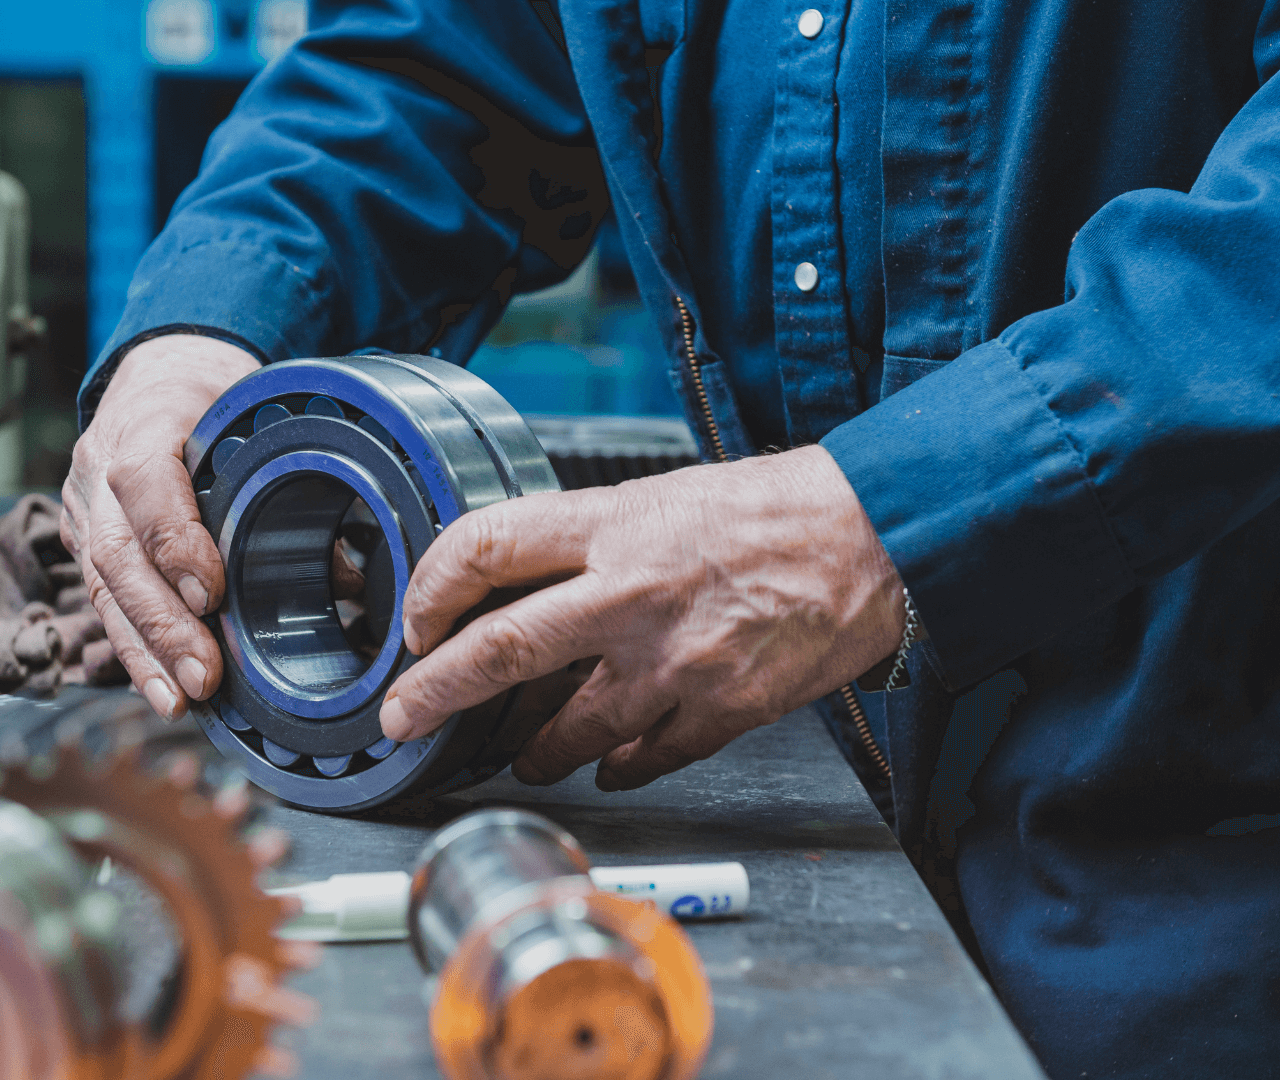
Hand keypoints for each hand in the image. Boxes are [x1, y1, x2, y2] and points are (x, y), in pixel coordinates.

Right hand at [62, 335, 260, 717]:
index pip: (146, 481)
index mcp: (146, 421)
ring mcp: (82, 506)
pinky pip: (99, 602)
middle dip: (164, 624)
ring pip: (102, 588)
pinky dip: (134, 651)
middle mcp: (99, 468)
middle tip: (205, 675)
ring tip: (180, 700)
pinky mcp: (80, 539)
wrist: (156, 376)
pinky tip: (162, 691)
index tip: (209, 593)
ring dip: (146, 652)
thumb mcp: (254, 419)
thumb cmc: (214, 400)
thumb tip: (348, 580)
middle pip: (119, 554)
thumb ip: (292, 491)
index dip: (174, 540)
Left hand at [377, 446, 904, 789]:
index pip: (482, 549)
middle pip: (499, 652)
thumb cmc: (774, 510)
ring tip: (523, 754)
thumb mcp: (660, 497)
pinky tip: (608, 764)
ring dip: (533, 750)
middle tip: (404, 716)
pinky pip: (643, 759)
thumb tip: (519, 586)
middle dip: (433, 694)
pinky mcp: (721, 710)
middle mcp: (631, 593)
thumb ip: (588, 543)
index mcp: (611, 525)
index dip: (429, 590)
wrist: (875, 536)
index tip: (415, 622)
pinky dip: (616, 767)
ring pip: (566, 730)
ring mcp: (675, 661)